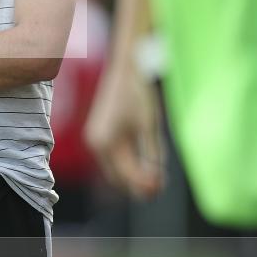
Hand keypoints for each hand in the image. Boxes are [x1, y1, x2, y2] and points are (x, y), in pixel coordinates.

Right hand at [85, 66, 164, 198]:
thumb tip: (157, 178)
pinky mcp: (99, 132)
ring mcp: (95, 138)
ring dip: (131, 176)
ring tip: (155, 179)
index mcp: (106, 143)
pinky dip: (126, 164)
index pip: (127, 175)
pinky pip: (112, 157)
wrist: (126, 68)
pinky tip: (143, 164)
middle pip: (117, 177)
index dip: (145, 185)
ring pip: (114, 169)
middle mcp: (96, 144)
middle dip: (136, 185)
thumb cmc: (138, 95)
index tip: (162, 188)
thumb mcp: (149, 127)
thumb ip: (152, 154)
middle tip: (159, 188)